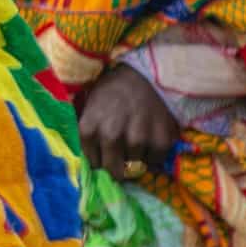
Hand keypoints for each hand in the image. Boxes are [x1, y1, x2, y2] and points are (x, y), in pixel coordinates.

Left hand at [79, 63, 179, 183]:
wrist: (144, 76)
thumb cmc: (111, 92)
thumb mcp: (88, 108)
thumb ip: (86, 132)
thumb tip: (84, 158)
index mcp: (89, 129)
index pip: (91, 163)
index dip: (99, 163)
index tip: (103, 158)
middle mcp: (111, 136)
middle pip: (113, 171)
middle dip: (116, 168)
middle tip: (120, 160)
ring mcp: (137, 139)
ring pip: (135, 167)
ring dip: (135, 160)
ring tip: (135, 142)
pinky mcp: (161, 140)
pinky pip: (155, 160)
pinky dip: (153, 154)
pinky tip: (149, 138)